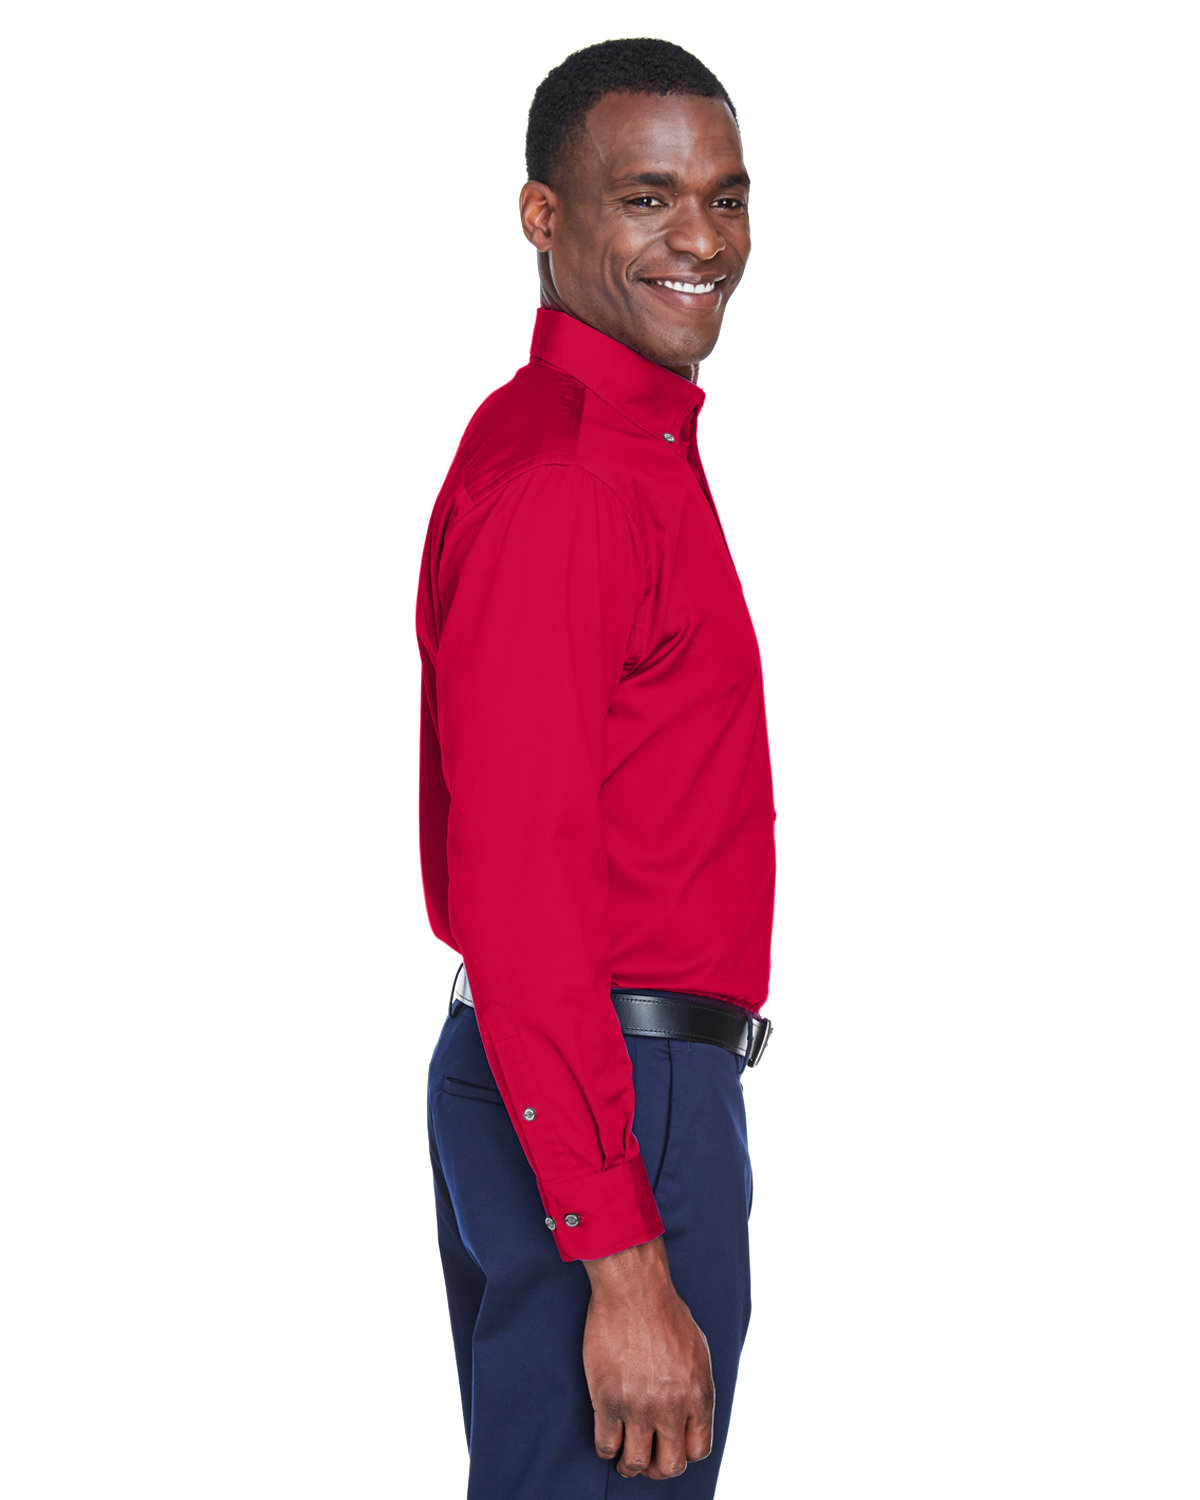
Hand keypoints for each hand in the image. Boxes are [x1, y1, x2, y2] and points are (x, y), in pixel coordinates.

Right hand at [582, 1237, 714, 1479]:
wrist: (634, 1289)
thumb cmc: (665, 1311)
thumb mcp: (698, 1351)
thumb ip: (696, 1387)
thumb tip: (690, 1413)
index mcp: (699, 1395)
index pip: (698, 1450)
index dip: (683, 1454)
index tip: (671, 1448)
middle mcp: (672, 1407)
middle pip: (669, 1465)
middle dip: (658, 1468)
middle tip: (647, 1461)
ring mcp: (639, 1406)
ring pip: (636, 1463)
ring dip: (631, 1466)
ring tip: (625, 1459)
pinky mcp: (608, 1400)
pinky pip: (606, 1444)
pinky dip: (607, 1448)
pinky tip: (608, 1436)